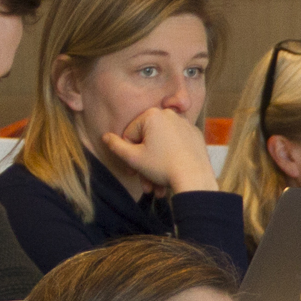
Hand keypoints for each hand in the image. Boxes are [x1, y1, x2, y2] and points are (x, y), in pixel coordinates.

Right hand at [98, 104, 217, 195]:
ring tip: (157, 187)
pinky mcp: (195, 135)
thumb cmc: (162, 166)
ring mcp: (185, 123)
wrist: (194, 178)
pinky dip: (171, 158)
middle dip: (144, 164)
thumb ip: (116, 146)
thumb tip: (105, 137)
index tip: (132, 171)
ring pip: (162, 145)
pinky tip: (171, 176)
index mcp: (152, 114)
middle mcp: (170, 114)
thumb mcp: (133, 158)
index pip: (130, 134)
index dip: (128, 154)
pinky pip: (176, 145)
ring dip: (157, 166)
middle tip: (145, 183)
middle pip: (148, 141)